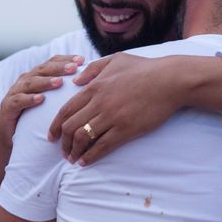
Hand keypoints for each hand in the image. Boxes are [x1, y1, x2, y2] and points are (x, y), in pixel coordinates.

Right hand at [0, 54, 83, 143]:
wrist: (11, 133)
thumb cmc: (36, 115)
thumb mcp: (51, 100)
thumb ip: (64, 89)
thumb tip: (90, 82)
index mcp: (37, 75)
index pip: (52, 62)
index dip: (66, 59)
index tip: (82, 60)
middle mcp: (26, 79)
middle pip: (43, 69)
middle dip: (59, 67)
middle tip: (74, 68)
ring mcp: (15, 92)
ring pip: (31, 82)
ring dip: (46, 81)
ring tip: (60, 82)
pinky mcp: (8, 106)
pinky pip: (18, 101)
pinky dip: (29, 99)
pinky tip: (40, 99)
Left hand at [48, 53, 181, 165]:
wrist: (170, 80)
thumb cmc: (144, 68)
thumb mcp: (116, 59)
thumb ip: (93, 69)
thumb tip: (75, 81)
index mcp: (94, 86)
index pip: (66, 110)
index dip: (55, 126)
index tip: (52, 136)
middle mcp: (99, 103)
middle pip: (70, 127)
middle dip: (63, 142)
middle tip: (62, 151)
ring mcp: (112, 117)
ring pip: (83, 138)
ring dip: (74, 151)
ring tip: (73, 159)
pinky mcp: (126, 129)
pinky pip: (102, 146)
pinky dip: (90, 156)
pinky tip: (85, 162)